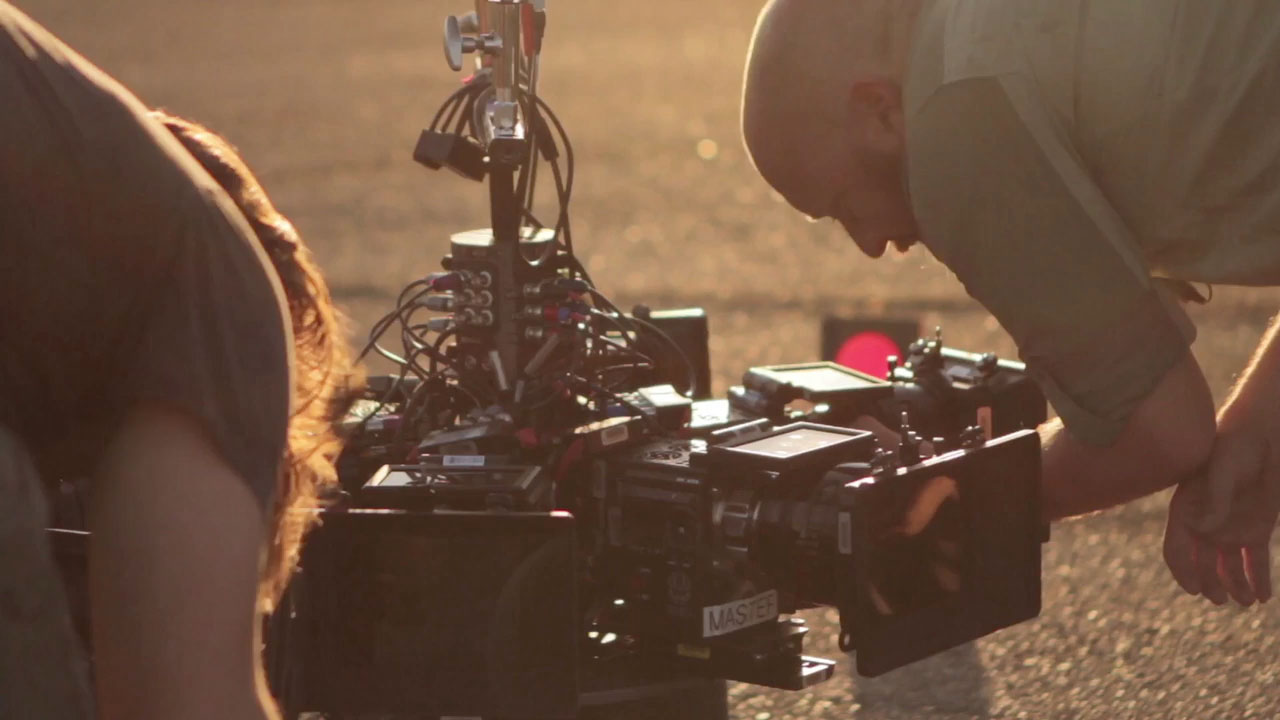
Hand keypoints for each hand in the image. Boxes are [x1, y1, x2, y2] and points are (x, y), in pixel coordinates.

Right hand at [1163, 427, 1279, 605]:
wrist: (1264, 436)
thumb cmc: (1236, 447)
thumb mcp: (1222, 470)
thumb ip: (1214, 499)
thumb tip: (1202, 528)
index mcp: (1187, 511)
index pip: (1176, 549)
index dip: (1182, 571)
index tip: (1194, 589)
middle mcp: (1206, 525)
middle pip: (1202, 565)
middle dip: (1210, 585)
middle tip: (1223, 600)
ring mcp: (1231, 529)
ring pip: (1229, 569)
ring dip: (1236, 588)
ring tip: (1247, 602)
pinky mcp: (1257, 530)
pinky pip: (1255, 562)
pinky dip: (1259, 580)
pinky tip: (1264, 597)